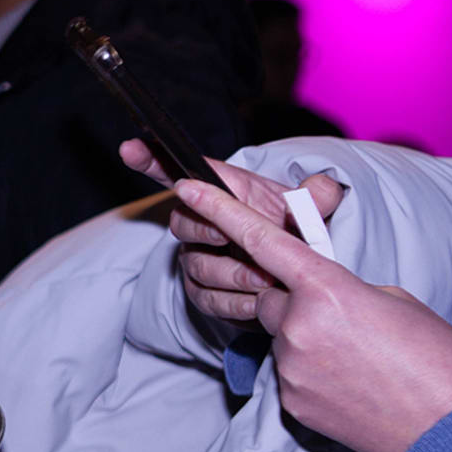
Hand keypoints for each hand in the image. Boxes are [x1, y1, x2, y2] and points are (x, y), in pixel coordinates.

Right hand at [120, 139, 344, 323]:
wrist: (297, 277)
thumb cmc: (294, 233)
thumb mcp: (311, 213)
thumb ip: (316, 198)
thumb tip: (321, 188)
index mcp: (222, 193)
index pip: (176, 169)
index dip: (150, 158)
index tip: (130, 148)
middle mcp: (201, 222)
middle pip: (181, 220)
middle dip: (204, 230)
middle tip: (230, 238)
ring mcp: (198, 257)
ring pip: (196, 263)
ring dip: (230, 273)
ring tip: (264, 280)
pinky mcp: (202, 291)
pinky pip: (206, 297)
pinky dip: (233, 301)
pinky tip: (257, 303)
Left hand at [172, 178, 451, 451]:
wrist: (450, 436)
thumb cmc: (437, 362)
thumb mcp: (396, 302)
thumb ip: (345, 287)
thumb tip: (321, 293)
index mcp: (327, 289)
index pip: (261, 240)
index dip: (220, 210)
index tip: (188, 189)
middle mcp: (297, 325)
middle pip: (268, 296)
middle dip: (293, 299)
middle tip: (342, 320)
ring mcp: (290, 366)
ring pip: (280, 336)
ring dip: (306, 338)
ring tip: (357, 359)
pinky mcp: (289, 401)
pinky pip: (288, 371)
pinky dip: (311, 371)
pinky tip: (349, 384)